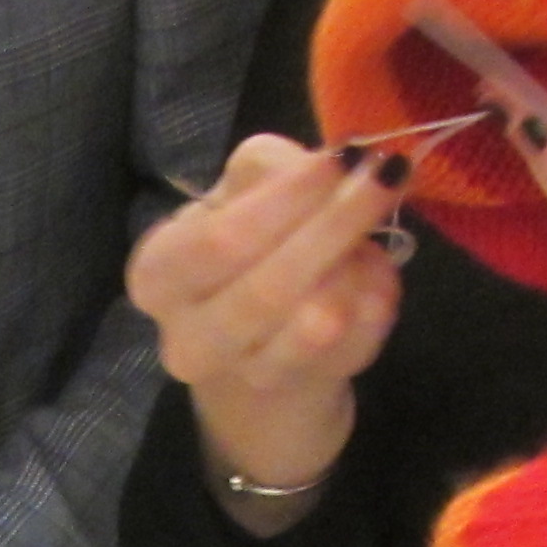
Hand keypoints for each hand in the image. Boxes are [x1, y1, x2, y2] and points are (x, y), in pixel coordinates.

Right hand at [123, 135, 406, 506]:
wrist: (256, 349)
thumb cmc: (245, 252)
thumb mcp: (238, 196)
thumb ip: (270, 169)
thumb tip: (332, 163)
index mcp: (158, 275)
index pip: (221, 239)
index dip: (288, 198)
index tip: (342, 156)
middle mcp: (188, 338)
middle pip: (269, 288)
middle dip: (337, 225)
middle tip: (388, 175)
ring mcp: (247, 376)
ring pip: (318, 323)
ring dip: (357, 266)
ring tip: (373, 230)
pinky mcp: (306, 390)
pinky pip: (359, 342)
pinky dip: (379, 296)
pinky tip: (376, 270)